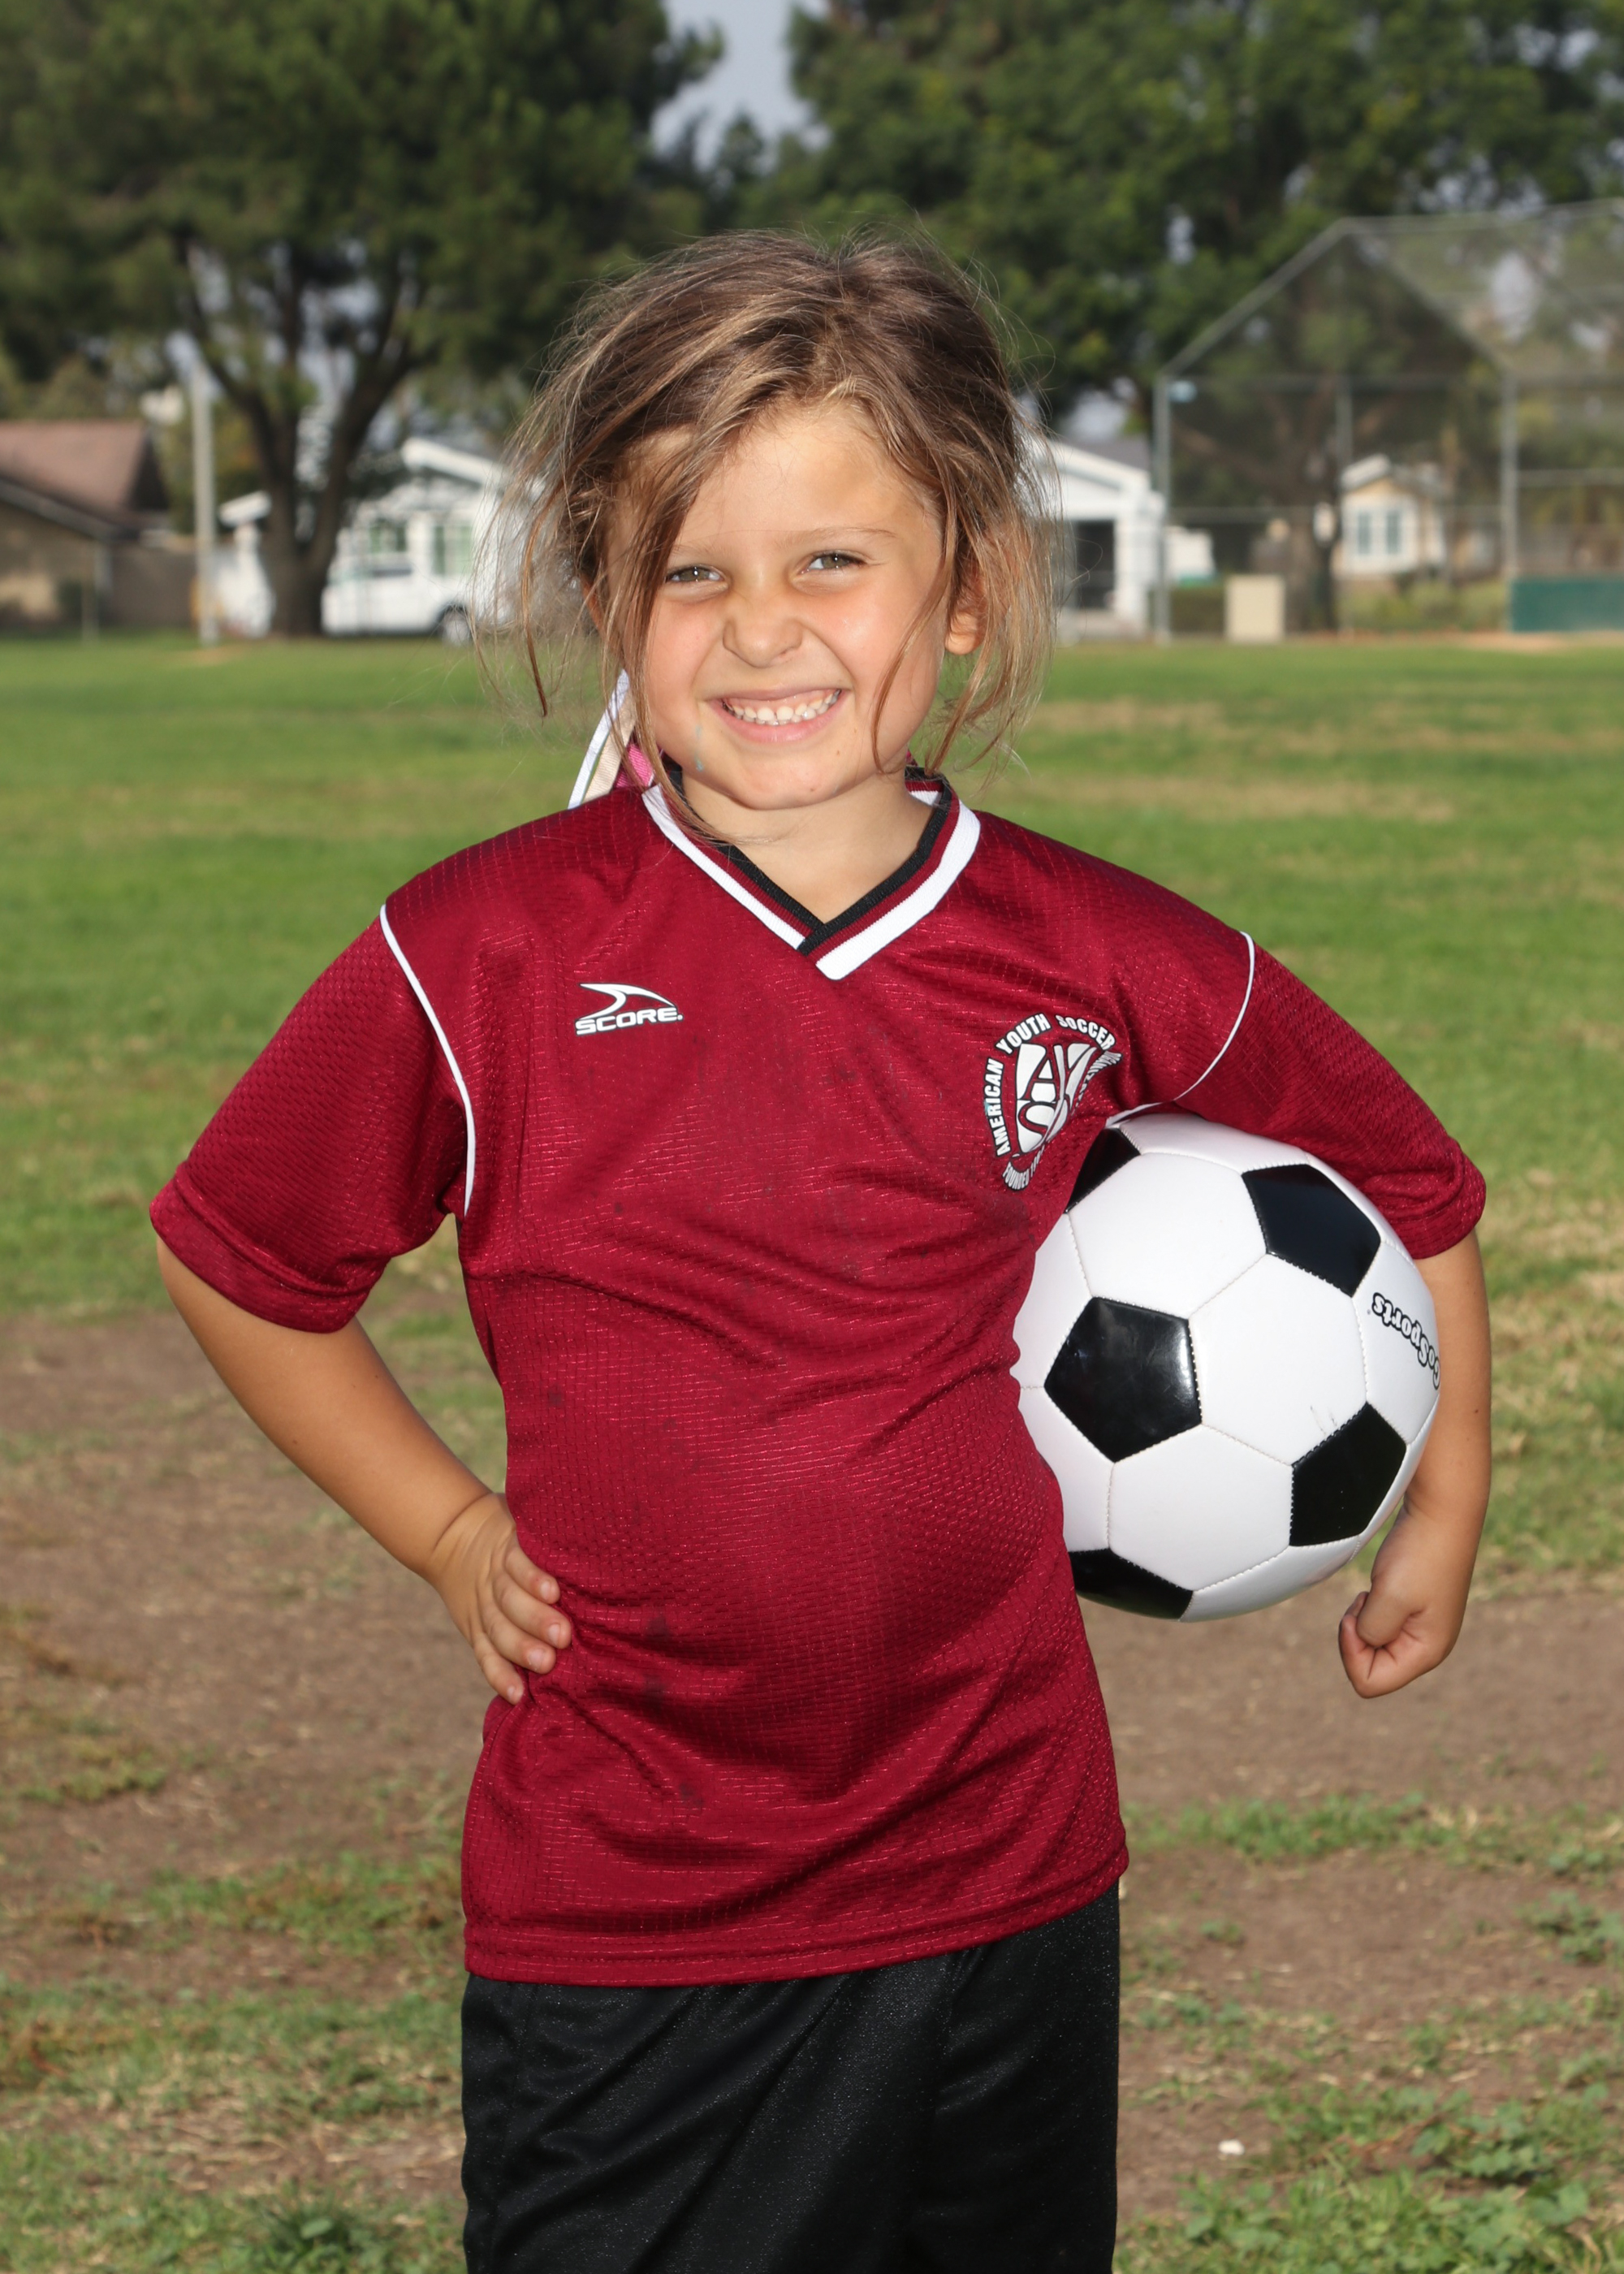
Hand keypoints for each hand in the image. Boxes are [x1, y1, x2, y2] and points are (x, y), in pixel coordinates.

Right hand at [425, 1492, 571, 1703]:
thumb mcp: (524, 1517)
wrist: (453, 1534)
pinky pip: (484, 1655)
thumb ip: (551, 1528)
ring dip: (521, 1649)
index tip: (555, 1591)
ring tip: (547, 1664)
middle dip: (536, 1620)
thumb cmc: (512, 1527)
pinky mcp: (474, 1631)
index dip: (533, 1578)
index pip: (516, 1562)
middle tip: (564, 1636)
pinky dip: (498, 1675)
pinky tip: (517, 1694)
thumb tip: (602, 1522)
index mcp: (507, 1547)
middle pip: (509, 1600)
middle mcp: (492, 1579)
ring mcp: (482, 1607)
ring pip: (497, 1630)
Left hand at [1337, 1503, 1471, 1697]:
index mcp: (1426, 1652)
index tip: (1355, 1614)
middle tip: (1365, 1599)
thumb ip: (1370, 1632)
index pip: (1370, 1682)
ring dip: (1362, 1620)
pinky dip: (1369, 1608)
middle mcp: (1427, 1646)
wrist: (1441, 1512)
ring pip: (1372, 1645)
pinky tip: (1380, 1585)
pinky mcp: (1413, 1609)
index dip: (1350, 1652)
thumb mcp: (1388, 1598)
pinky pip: (1378, 1625)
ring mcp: (1421, 1628)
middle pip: (1370, 1667)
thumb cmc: (1419, 1553)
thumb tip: (1363, 1640)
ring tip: (1375, 1589)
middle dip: (1356, 1636)